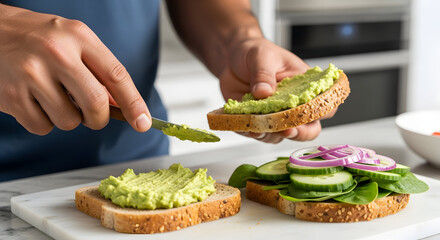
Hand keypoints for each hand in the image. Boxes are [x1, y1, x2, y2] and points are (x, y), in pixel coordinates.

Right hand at [0, 4, 150, 134]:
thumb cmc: (37, 38)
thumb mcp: (73, 41)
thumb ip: (98, 70)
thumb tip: (123, 106)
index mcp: (78, 37)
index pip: (116, 76)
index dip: (134, 103)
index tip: (144, 123)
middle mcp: (56, 53)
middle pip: (96, 105)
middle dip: (99, 119)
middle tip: (92, 115)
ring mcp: (31, 74)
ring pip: (69, 121)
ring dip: (67, 118)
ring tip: (52, 96)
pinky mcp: (11, 95)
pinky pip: (43, 127)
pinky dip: (43, 121)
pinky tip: (33, 100)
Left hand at [219, 38, 335, 142]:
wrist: (233, 57)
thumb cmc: (256, 52)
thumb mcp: (262, 57)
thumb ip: (263, 74)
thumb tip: (263, 92)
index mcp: (304, 86)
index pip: (323, 104)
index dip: (322, 112)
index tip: (310, 114)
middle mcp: (293, 105)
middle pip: (308, 129)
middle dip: (300, 133)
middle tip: (287, 129)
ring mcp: (275, 115)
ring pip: (281, 136)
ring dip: (272, 134)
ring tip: (260, 128)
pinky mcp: (257, 120)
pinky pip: (258, 133)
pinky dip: (252, 133)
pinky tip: (245, 126)